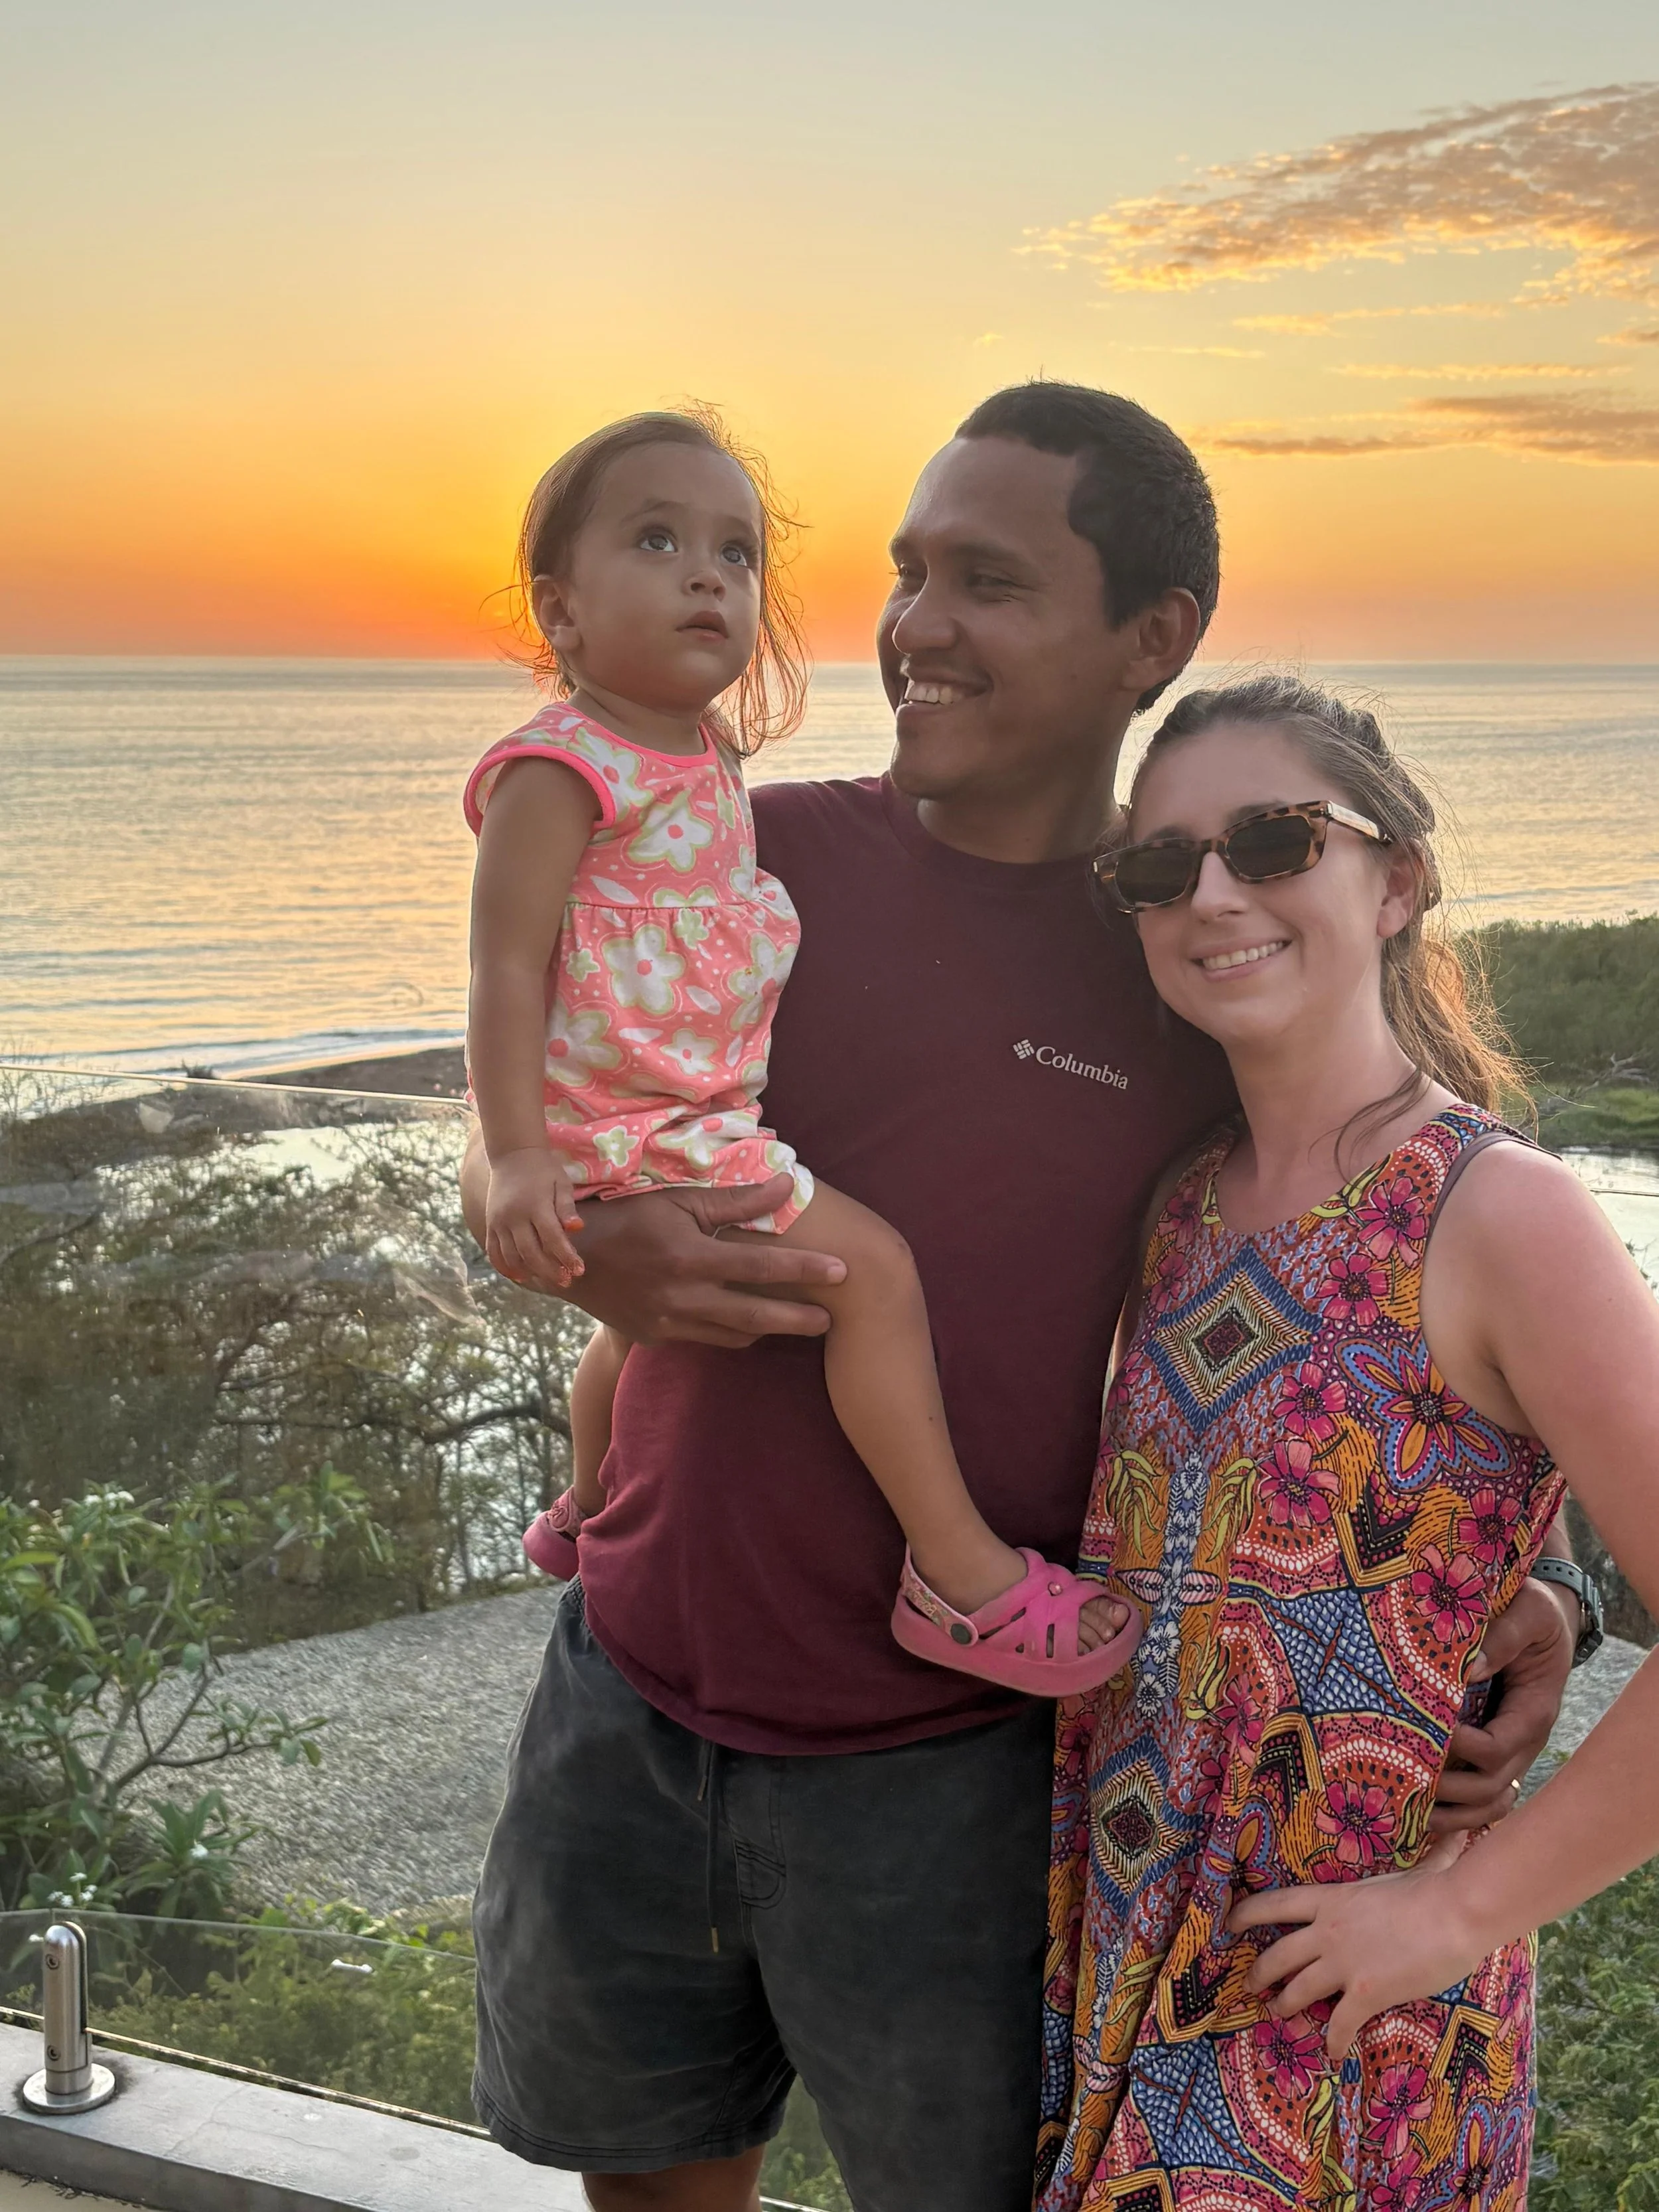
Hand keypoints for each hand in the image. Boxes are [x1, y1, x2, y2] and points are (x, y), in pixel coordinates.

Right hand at [460, 1127, 845, 1344]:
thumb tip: (786, 1184)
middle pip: (756, 1316)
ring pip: (733, 1336)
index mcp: (689, 1259)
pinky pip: (706, 1339)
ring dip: (768, 1330)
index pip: (761, 1268)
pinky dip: (731, 1333)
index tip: (842, 1272)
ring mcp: (668, 1324)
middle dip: (799, 1320)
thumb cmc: (627, 1216)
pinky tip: (749, 1324)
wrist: (568, 1257)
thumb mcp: (677, 1200)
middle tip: (832, 1320)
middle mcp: (681, 1298)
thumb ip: (734, 1200)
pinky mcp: (657, 1338)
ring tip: (799, 1325)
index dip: (805, 1270)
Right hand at [484, 1147, 584, 1291]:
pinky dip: (505, 1266)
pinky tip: (520, 1276)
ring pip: (511, 1256)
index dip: (566, 1257)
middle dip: (550, 1271)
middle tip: (566, 1281)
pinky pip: (493, 1251)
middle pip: (531, 1253)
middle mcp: (514, 1216)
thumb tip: (577, 1229)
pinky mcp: (490, 1224)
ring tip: (547, 1281)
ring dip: (530, 1272)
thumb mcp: (561, 1183)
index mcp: (535, 1205)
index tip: (579, 1270)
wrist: (512, 1154)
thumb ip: (567, 1207)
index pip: (552, 1239)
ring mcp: (499, 1221)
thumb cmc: (543, 1169)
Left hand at [1229, 1864, 1484, 2059]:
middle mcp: (1328, 1930)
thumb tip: (1456, 1836)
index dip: (1246, 1913)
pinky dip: (1333, 2041)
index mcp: (1333, 1899)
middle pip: (1278, 1953)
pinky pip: (1339, 2024)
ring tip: (1278, 2014)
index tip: (1228, 1921)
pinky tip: (1333, 2053)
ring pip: (1298, 1989)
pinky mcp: (1365, 1991)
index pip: (1276, 1903)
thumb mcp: (1416, 1871)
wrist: (1455, 1912)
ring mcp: (1344, 1962)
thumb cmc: (1437, 1890)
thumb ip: (1426, 1857)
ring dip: (1285, 2005)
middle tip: (1249, 1985)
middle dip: (1259, 1972)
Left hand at [1429, 1575, 1574, 1834]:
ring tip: (1411, 1817)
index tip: (1428, 1729)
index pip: (1498, 1748)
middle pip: (1491, 1786)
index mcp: (1534, 1710)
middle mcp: (1523, 1739)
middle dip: (1450, 1791)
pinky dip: (1458, 1809)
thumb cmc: (1535, 1610)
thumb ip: (1504, 1636)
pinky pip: (1483, 1793)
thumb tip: (1470, 1668)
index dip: (1463, 1747)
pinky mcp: (1495, 1748)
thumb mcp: (1530, 1610)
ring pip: (1489, 1800)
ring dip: (1453, 1814)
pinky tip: (1423, 1814)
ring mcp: (1511, 1748)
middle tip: (1406, 1782)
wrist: (1544, 1618)